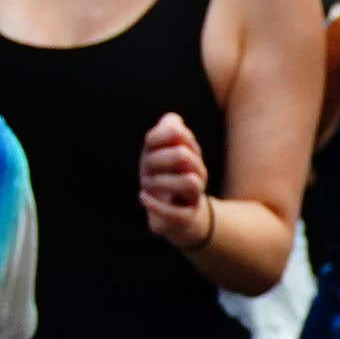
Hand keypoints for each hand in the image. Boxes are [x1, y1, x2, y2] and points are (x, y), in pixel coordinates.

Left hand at [138, 113, 219, 251]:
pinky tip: (142, 196)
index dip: (158, 137)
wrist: (178, 215)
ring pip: (189, 182)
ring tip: (147, 184)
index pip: (177, 133)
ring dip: (160, 181)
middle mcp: (197, 173)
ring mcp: (194, 196)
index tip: (150, 146)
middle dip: (157, 160)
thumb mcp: (158, 152)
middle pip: (183, 155)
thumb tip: (172, 120)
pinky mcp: (185, 217)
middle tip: (147, 168)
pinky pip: (175, 212)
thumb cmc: (164, 178)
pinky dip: (154, 203)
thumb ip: (165, 130)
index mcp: (190, 154)